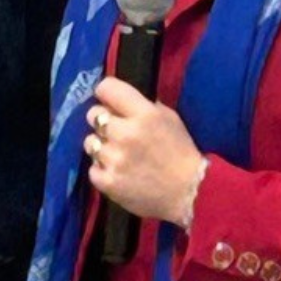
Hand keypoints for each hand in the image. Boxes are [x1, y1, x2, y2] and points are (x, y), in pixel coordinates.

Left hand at [85, 77, 203, 223]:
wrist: (190, 193)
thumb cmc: (180, 152)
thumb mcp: (169, 118)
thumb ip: (143, 106)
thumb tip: (119, 101)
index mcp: (143, 114)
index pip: (107, 88)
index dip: (106, 93)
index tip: (110, 101)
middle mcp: (125, 133)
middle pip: (93, 114)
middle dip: (102, 120)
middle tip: (116, 131)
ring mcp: (115, 159)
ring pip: (90, 142)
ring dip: (101, 146)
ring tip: (117, 154)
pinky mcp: (108, 182)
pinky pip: (92, 168)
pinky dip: (103, 170)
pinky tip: (117, 172)